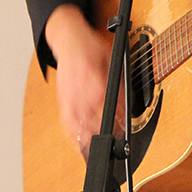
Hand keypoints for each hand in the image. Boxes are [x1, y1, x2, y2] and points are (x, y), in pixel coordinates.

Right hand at [43, 5, 118, 156]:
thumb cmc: (93, 50)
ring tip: (98, 148)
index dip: (119, 124)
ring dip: (91, 139)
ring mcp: (72, 100)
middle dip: (106, 136)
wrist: (71, 42)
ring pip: (81, 127)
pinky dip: (74, 136)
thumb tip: (128, 104)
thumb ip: (121, 84)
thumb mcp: (114, 61)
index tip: (124, 132)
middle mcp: (85, 94)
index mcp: (100, 84)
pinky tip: (80, 143)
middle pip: (97, 123)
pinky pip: (67, 125)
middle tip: (114, 143)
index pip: (112, 110)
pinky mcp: (63, 103)